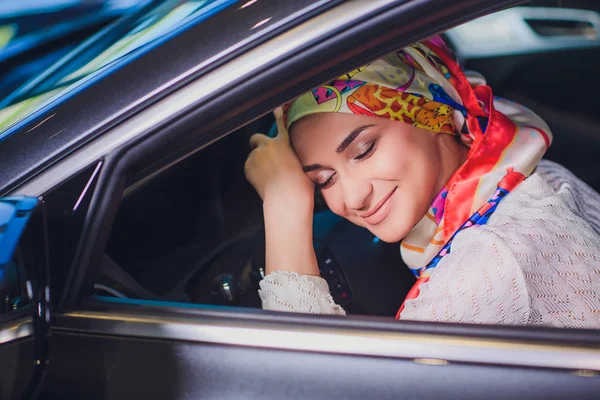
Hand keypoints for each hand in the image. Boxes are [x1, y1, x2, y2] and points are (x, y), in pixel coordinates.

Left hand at [245, 108, 319, 275]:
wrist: (287, 195)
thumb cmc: (300, 185)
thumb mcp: (303, 166)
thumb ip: (293, 159)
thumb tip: (293, 164)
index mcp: (285, 143)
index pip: (280, 124)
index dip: (277, 115)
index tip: (275, 108)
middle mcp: (269, 145)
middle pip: (256, 138)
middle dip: (256, 145)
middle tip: (262, 156)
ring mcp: (257, 154)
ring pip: (252, 157)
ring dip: (257, 164)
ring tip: (268, 178)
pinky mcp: (248, 165)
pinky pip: (248, 169)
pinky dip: (253, 174)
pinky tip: (263, 182)